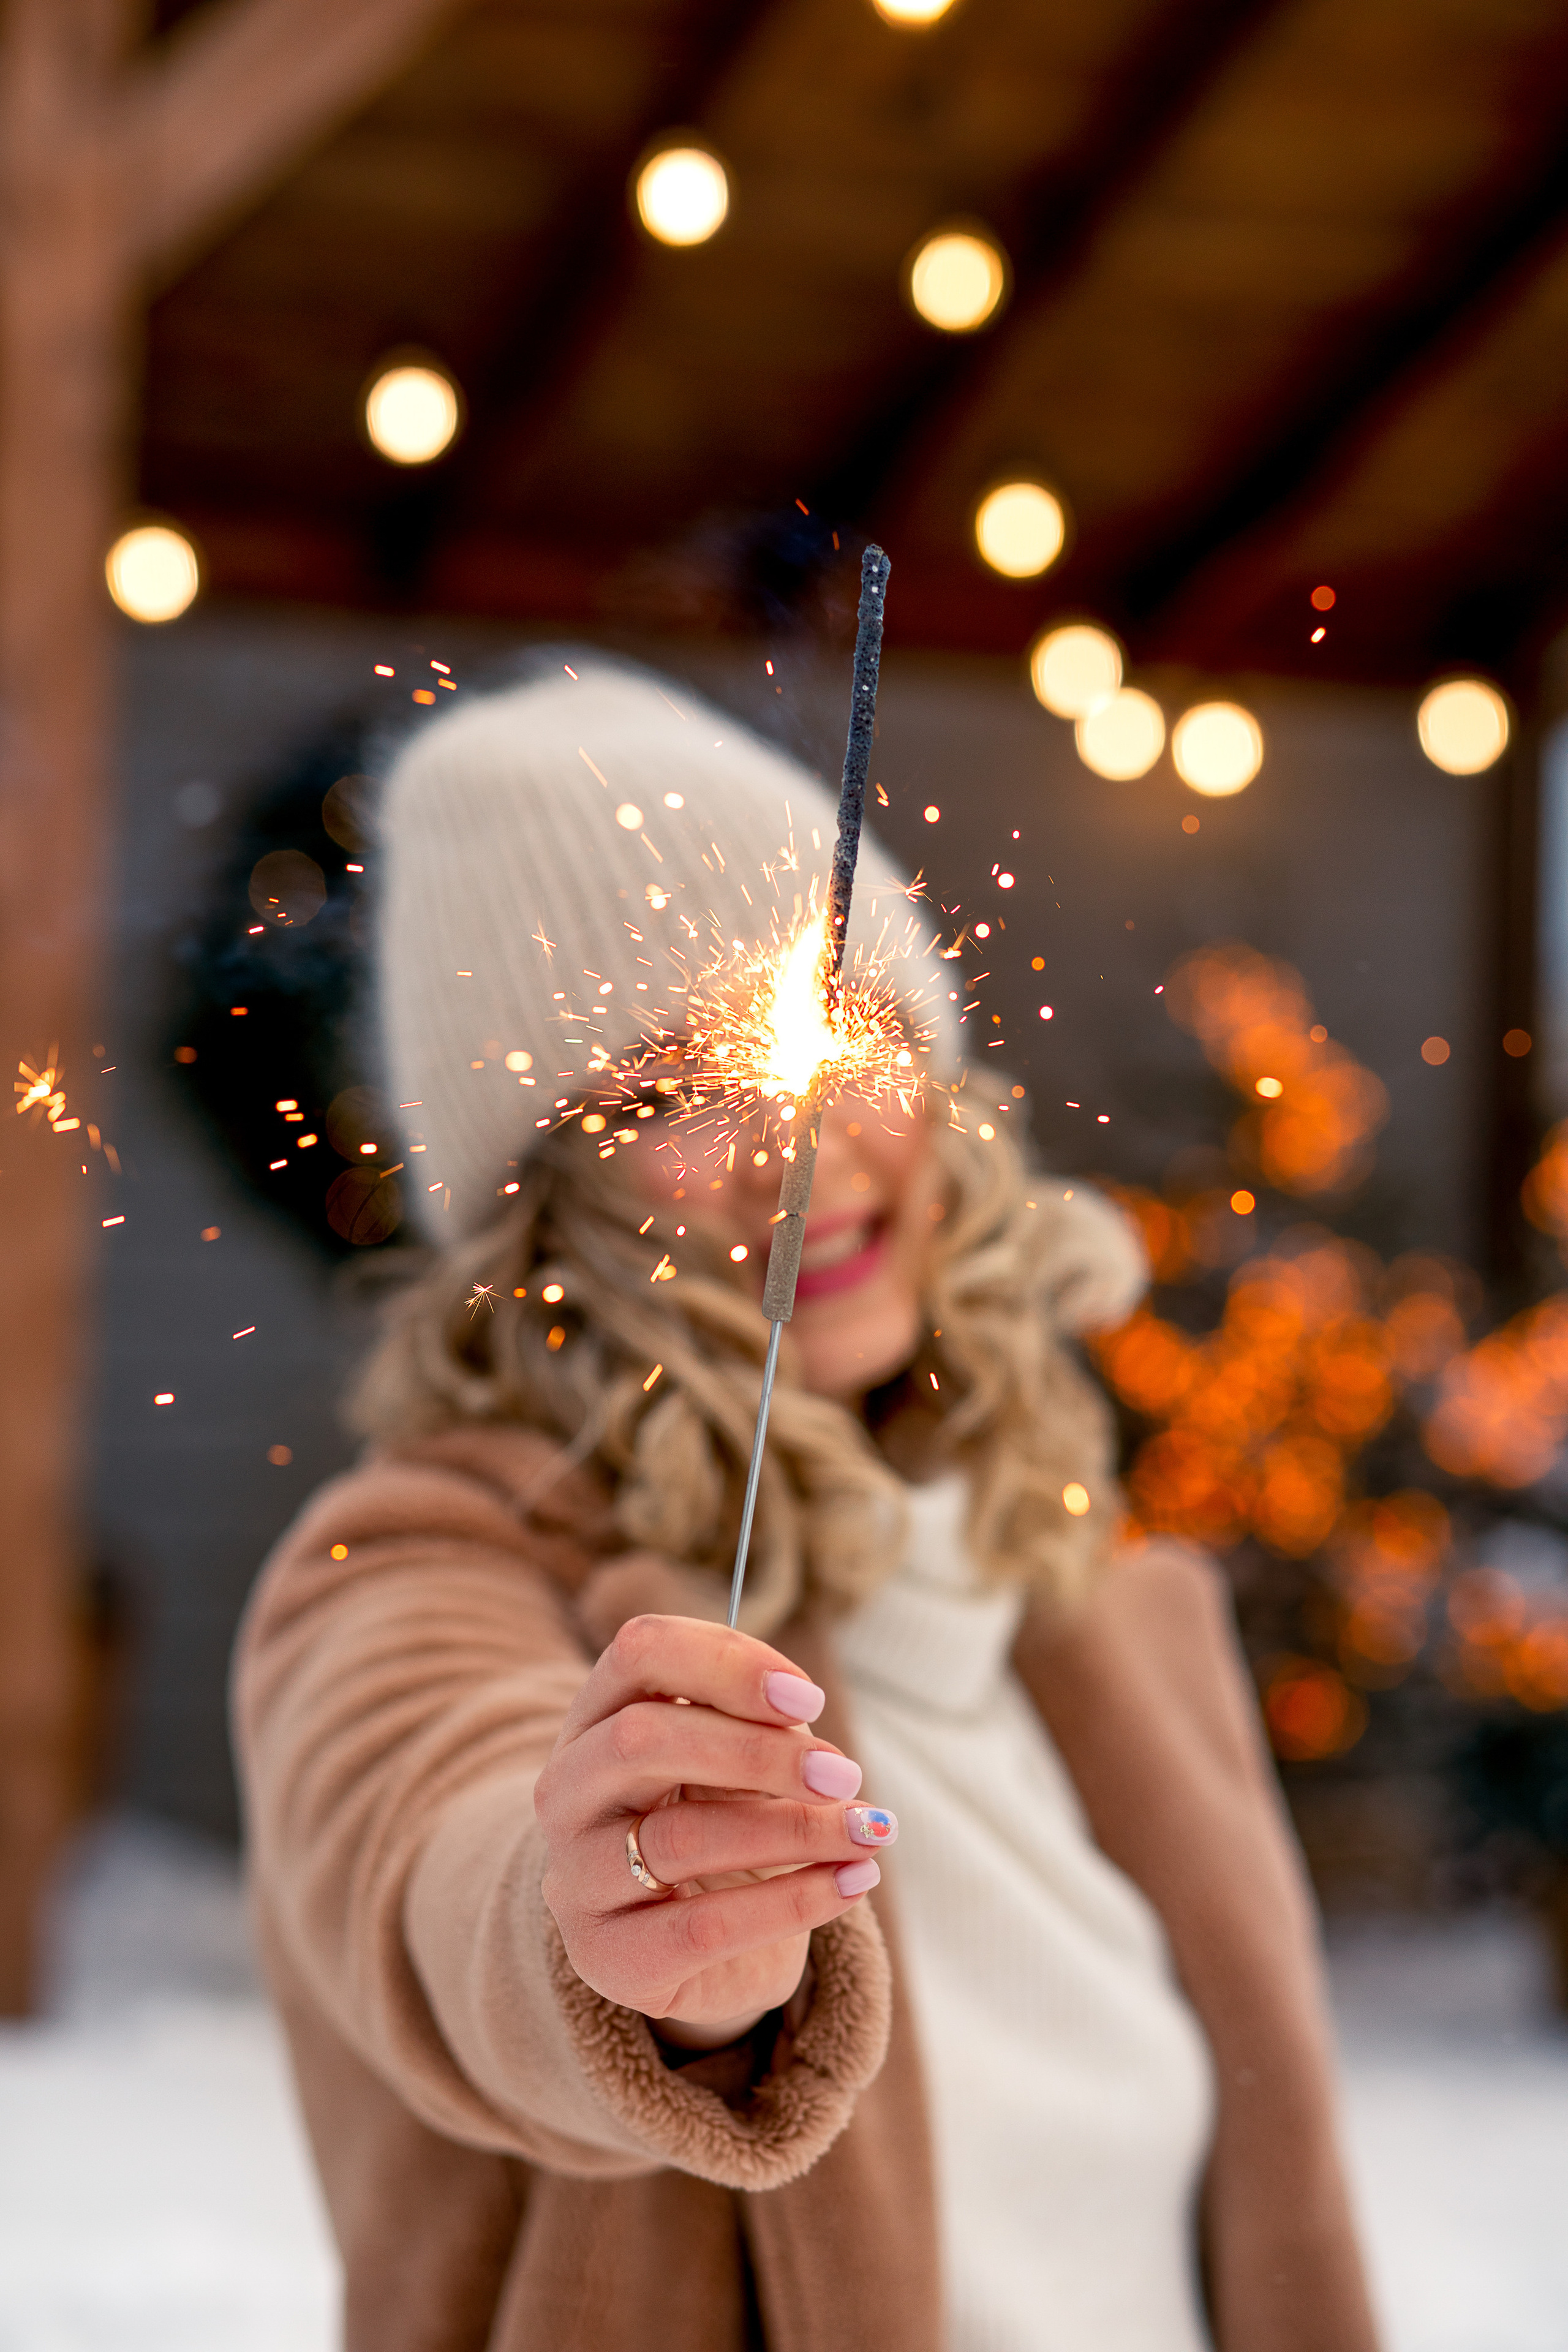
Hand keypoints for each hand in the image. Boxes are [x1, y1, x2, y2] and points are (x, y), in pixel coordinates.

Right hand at [534, 1614, 895, 2047]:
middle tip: (844, 1774)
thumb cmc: (723, 1824)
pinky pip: (704, 1927)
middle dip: (758, 1752)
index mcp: (595, 1717)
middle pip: (641, 1738)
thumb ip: (761, 1725)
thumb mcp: (739, 1760)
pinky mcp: (609, 1958)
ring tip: (869, 1830)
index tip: (809, 1699)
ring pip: (681, 1838)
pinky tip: (850, 1884)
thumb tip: (799, 1714)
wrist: (700, 1949)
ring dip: (795, 1831)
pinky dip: (792, 1902)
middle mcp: (566, 1791)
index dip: (727, 1663)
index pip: (639, 1653)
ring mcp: (576, 1878)